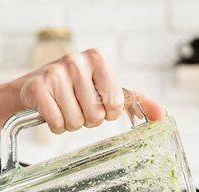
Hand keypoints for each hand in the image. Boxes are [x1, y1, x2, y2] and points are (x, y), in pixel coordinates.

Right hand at [0, 49, 165, 136]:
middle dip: (87, 119)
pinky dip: (55, 126)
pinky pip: (56, 123)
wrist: (34, 86)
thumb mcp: (106, 89)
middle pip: (95, 116)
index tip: (99, 105)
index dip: (107, 113)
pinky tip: (51, 112)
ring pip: (75, 122)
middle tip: (77, 107)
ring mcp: (55, 73)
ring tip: (64, 108)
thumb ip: (136, 101)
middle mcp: (76, 62)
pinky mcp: (37, 88)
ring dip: (70, 123)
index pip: (115, 103)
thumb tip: (163, 115)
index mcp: (97, 59)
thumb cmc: (76, 89)